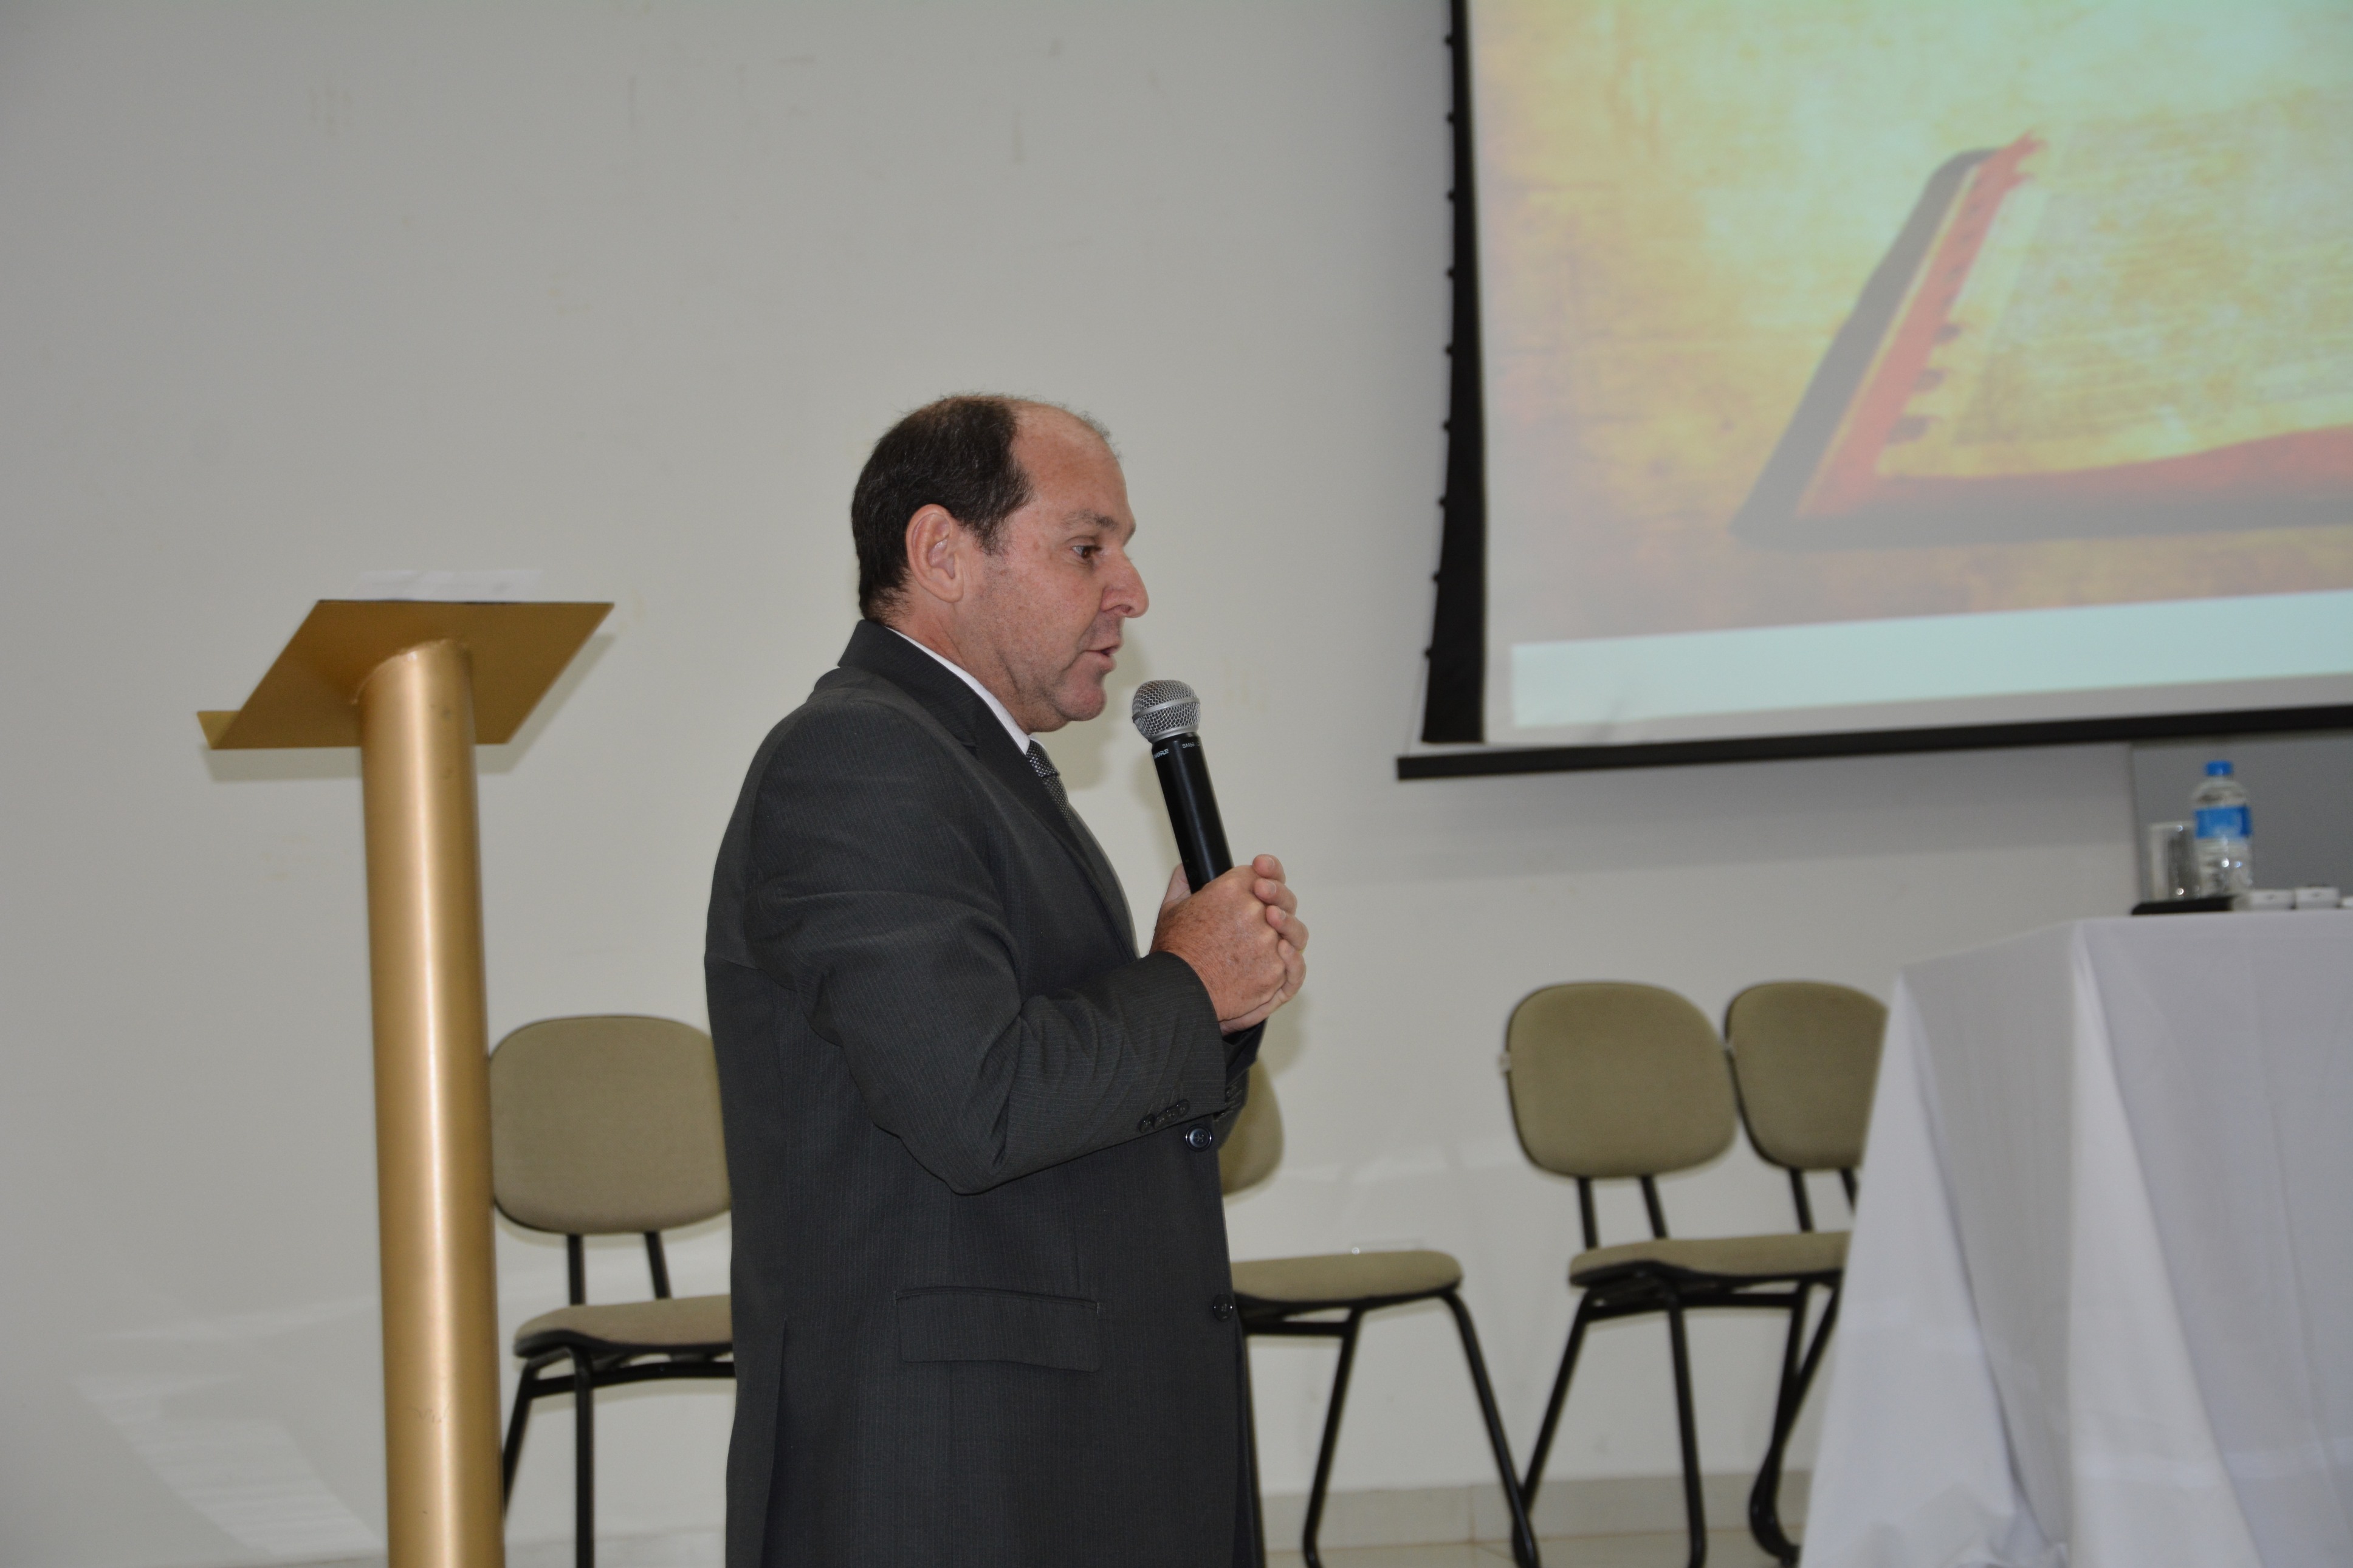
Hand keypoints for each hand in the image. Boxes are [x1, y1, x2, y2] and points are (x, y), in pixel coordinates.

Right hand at [1149, 854, 1307, 1031]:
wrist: (1179, 992)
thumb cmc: (1175, 954)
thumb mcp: (1171, 908)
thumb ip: (1184, 882)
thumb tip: (1188, 870)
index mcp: (1230, 890)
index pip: (1257, 874)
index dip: (1258, 880)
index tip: (1258, 887)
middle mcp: (1253, 912)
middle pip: (1279, 899)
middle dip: (1275, 902)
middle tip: (1268, 911)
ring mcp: (1267, 941)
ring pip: (1290, 929)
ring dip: (1284, 931)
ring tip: (1270, 938)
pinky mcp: (1274, 970)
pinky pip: (1291, 960)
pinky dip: (1287, 959)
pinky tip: (1278, 956)